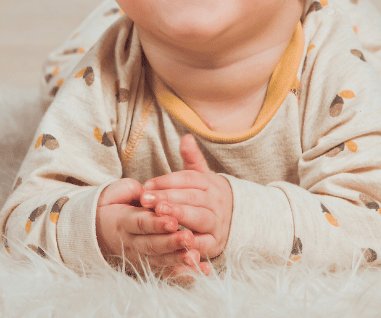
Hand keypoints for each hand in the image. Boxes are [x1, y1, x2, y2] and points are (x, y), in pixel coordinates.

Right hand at [96, 178, 207, 278]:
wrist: (98, 228)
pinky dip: (183, 274)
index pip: (140, 223)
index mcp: (123, 221)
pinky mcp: (148, 265)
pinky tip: (200, 271)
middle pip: (151, 245)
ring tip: (195, 256)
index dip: (156, 223)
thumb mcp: (118, 193)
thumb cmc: (115, 204)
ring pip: (159, 260)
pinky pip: (166, 272)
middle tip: (188, 238)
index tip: (173, 221)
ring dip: (178, 259)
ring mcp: (139, 256)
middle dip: (170, 243)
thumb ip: (133, 191)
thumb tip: (147, 191)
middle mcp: (131, 242)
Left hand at [140, 134, 232, 260]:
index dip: (168, 181)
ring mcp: (218, 223)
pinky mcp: (216, 244)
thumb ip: (192, 159)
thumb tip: (186, 137)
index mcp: (211, 184)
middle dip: (169, 198)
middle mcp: (217, 202)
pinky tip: (172, 240)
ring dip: (179, 216)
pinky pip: (203, 244)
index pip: (189, 179)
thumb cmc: (207, 197)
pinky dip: (189, 243)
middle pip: (193, 197)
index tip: (147, 185)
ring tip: (159, 213)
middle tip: (147, 199)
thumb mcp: (201, 177)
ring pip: (199, 218)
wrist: (233, 221)